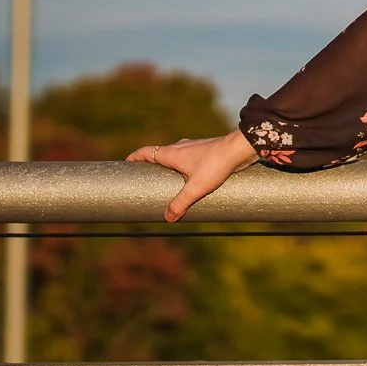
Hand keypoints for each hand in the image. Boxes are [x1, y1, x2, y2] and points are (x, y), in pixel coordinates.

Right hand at [127, 130, 258, 221]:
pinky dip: (184, 168)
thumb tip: (168, 218)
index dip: (134, 157)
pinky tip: (192, 180)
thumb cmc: (216, 164)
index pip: (145, 152)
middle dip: (150, 165)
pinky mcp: (206, 151)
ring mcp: (193, 148)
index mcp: (171, 153)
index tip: (126, 164)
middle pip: (158, 154)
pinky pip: (189, 159)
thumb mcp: (196, 187)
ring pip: (175, 156)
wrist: (240, 148)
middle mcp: (180, 147)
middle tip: (146, 178)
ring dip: (169, 167)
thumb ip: (181, 203)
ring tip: (168, 182)